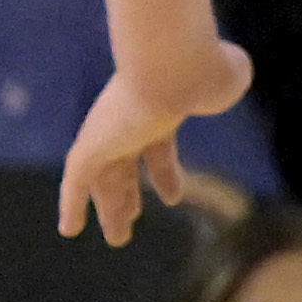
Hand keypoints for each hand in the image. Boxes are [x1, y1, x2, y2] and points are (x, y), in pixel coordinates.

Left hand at [57, 38, 257, 246]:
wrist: (176, 62)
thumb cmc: (205, 69)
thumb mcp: (225, 75)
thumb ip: (225, 78)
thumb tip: (232, 71)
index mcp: (161, 106)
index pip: (158, 145)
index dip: (165, 173)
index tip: (172, 197)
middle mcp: (131, 116)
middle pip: (126, 160)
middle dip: (129, 189)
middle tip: (132, 216)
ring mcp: (109, 129)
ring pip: (105, 175)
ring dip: (110, 208)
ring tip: (117, 239)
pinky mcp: (91, 143)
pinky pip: (77, 178)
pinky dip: (72, 203)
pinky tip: (68, 230)